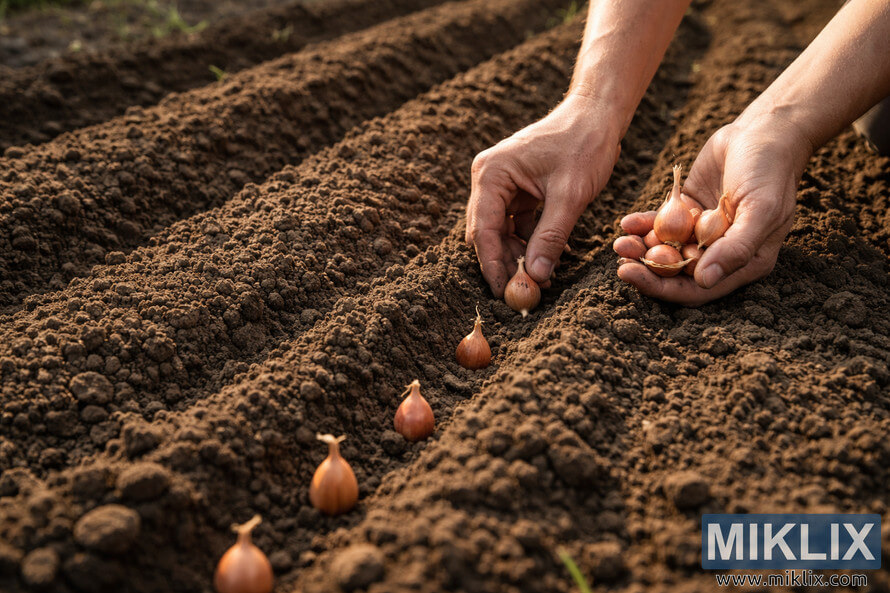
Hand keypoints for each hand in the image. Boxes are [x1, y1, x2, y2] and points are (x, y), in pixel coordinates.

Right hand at [466, 93, 620, 296]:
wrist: (597, 115)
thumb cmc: (584, 145)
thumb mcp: (570, 196)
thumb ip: (550, 237)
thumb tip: (536, 277)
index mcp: (492, 174)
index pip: (484, 229)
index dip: (492, 264)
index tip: (503, 293)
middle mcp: (489, 178)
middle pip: (488, 233)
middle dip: (505, 263)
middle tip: (524, 293)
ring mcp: (502, 184)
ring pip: (502, 232)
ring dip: (519, 255)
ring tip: (541, 279)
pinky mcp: (517, 189)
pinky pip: (517, 224)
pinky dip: (530, 242)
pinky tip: (549, 259)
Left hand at [614, 114, 813, 305]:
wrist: (764, 132)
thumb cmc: (770, 172)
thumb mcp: (761, 210)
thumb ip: (736, 248)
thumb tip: (703, 280)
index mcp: (744, 263)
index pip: (699, 289)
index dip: (664, 288)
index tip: (632, 276)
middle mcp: (720, 252)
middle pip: (677, 272)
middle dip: (647, 270)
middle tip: (620, 263)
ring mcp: (702, 232)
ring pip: (665, 249)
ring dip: (640, 249)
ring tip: (619, 243)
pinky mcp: (688, 211)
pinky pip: (661, 224)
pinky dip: (644, 225)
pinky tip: (627, 222)